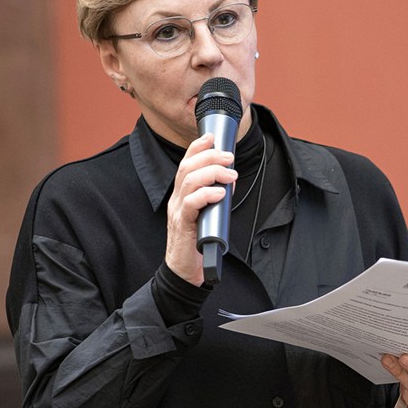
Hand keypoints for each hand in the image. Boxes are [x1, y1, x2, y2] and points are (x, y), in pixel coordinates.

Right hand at [164, 133, 236, 285]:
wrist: (184, 269)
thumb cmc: (196, 241)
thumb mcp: (208, 213)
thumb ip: (216, 195)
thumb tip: (230, 179)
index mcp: (181, 194)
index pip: (185, 164)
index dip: (197, 148)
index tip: (211, 137)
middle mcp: (177, 199)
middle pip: (187, 168)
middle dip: (209, 157)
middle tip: (229, 157)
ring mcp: (177, 211)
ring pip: (189, 181)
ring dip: (212, 173)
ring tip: (230, 175)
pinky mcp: (182, 225)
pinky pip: (191, 204)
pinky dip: (206, 195)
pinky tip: (220, 193)